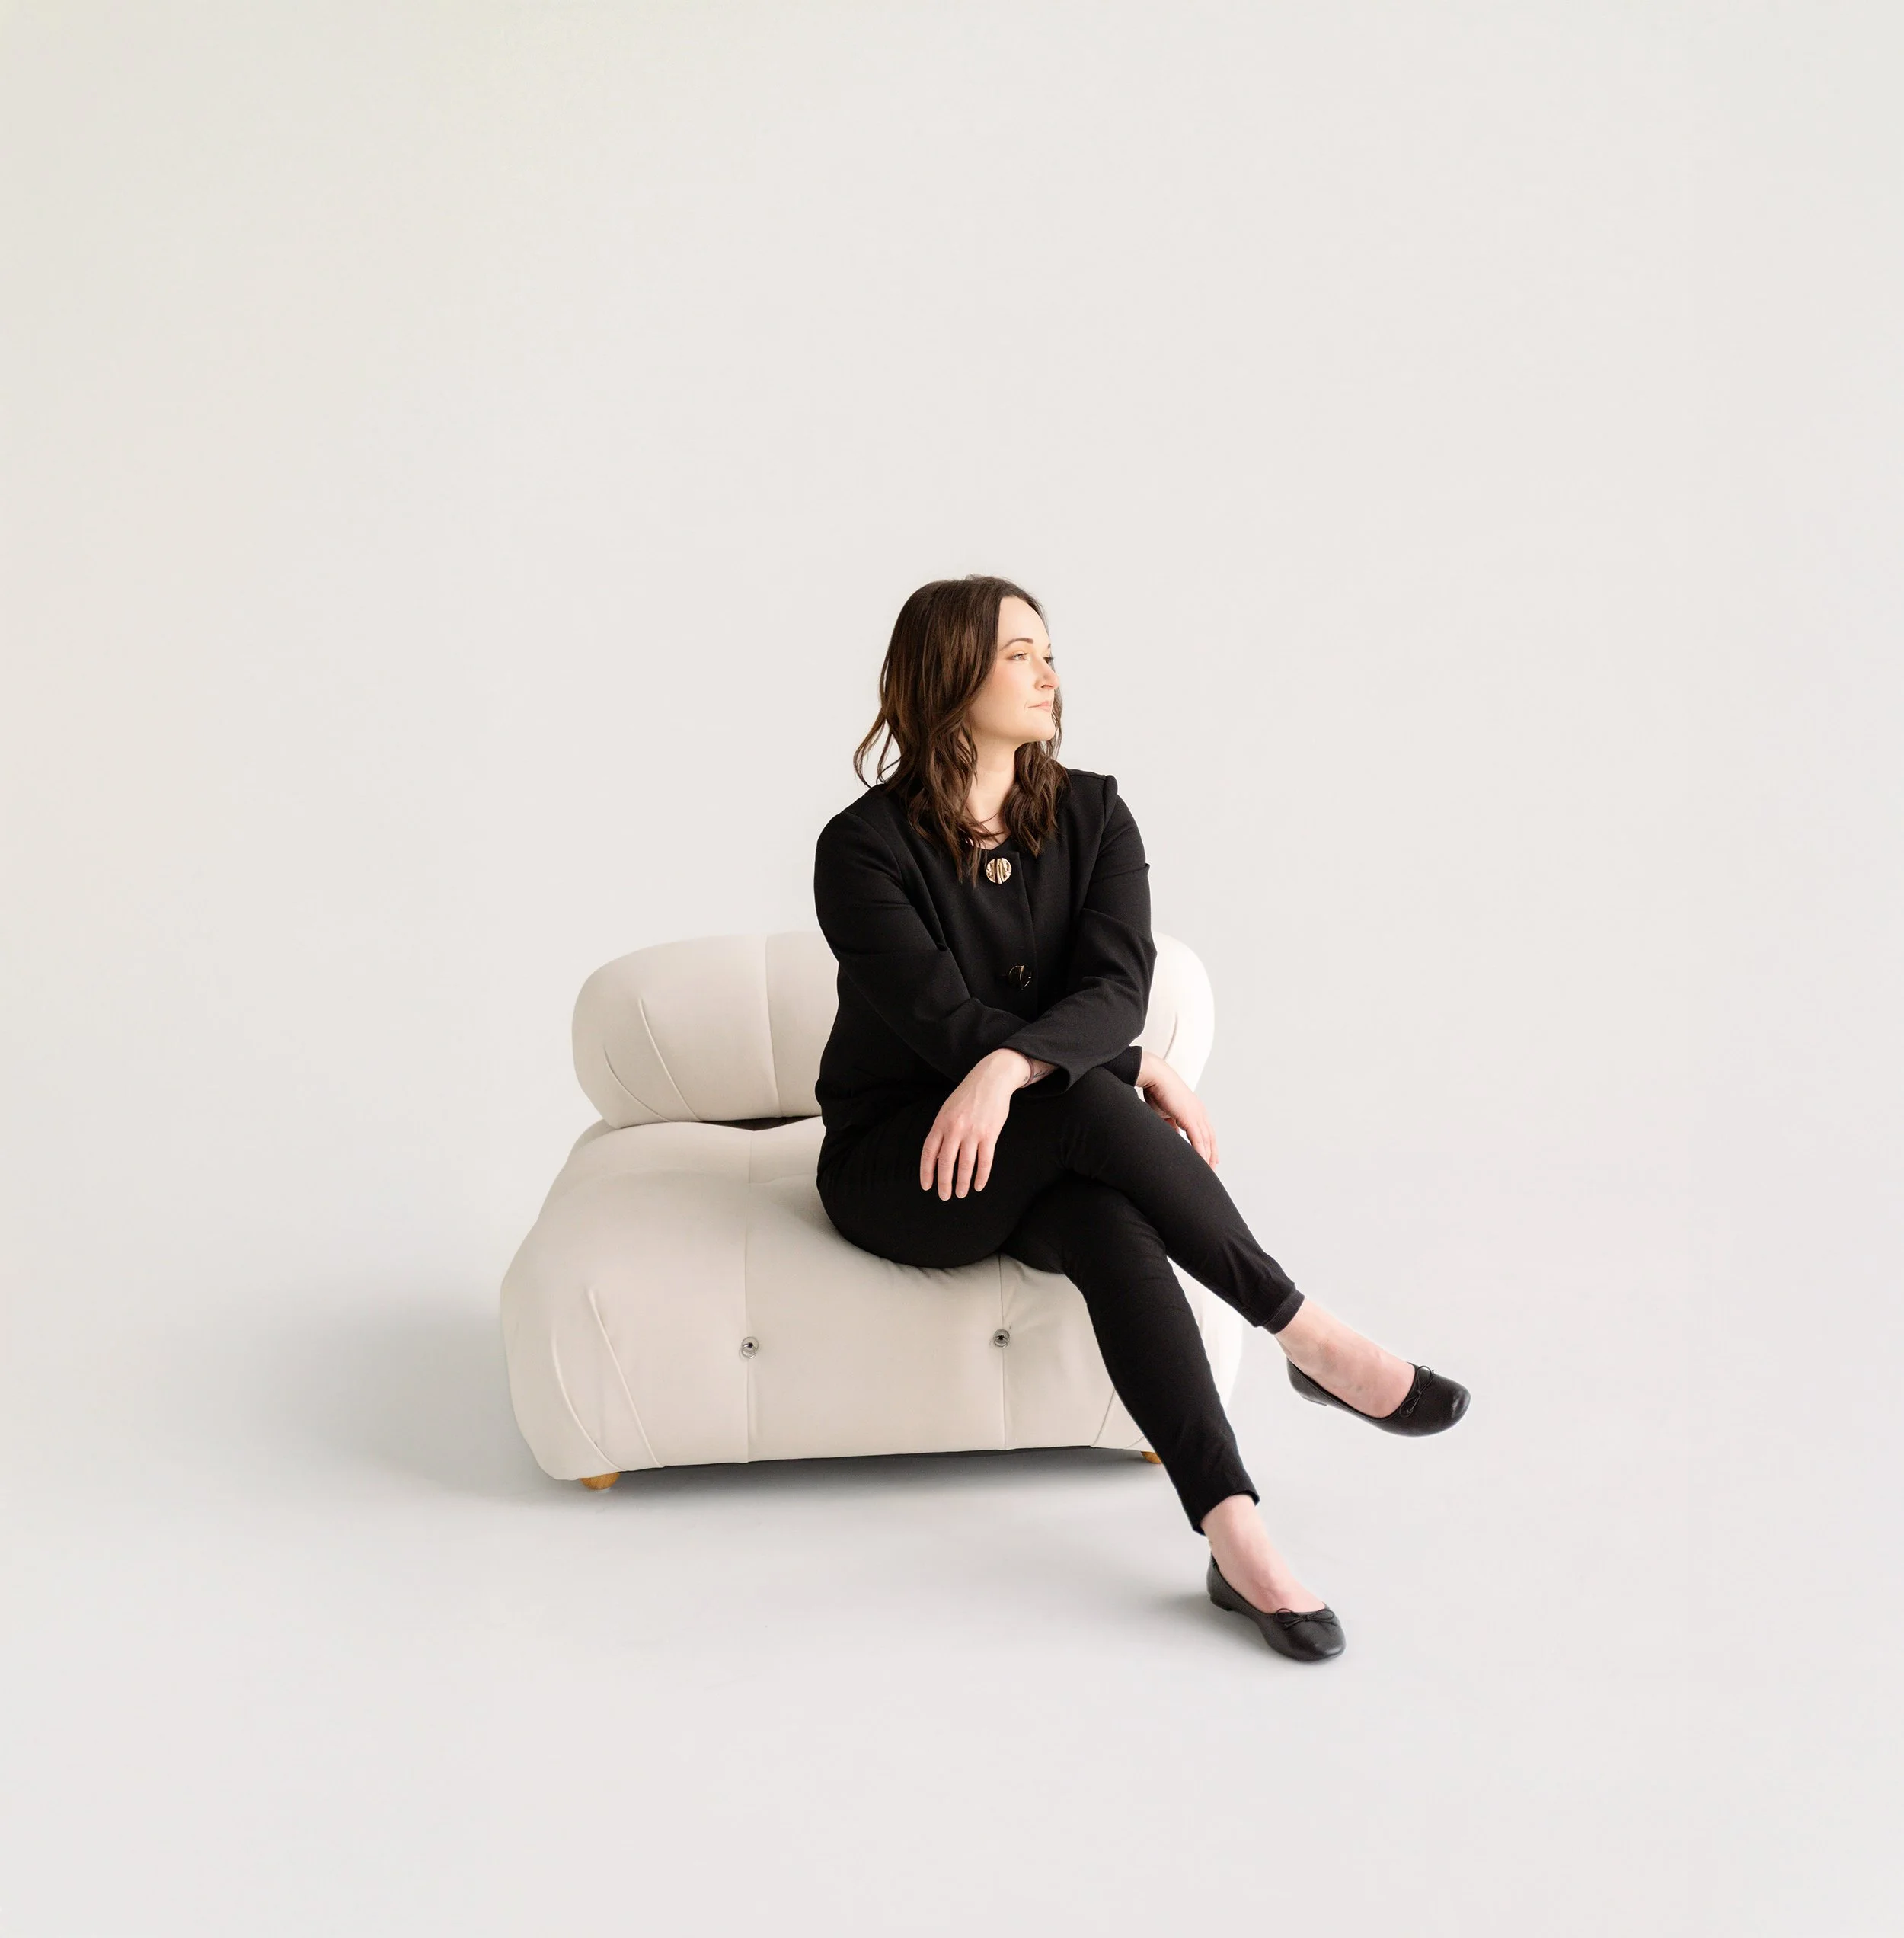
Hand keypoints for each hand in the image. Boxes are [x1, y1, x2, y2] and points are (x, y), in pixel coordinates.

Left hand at [920, 1048, 1043, 1198]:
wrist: (991, 1079)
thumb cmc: (968, 1095)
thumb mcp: (948, 1109)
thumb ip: (942, 1131)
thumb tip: (939, 1156)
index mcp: (941, 1122)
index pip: (929, 1152)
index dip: (926, 1171)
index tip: (927, 1186)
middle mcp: (954, 1129)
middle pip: (945, 1162)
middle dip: (944, 1183)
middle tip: (944, 1196)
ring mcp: (972, 1132)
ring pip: (965, 1165)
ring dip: (962, 1183)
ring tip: (961, 1194)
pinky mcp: (989, 1134)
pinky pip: (985, 1161)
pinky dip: (981, 1176)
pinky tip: (978, 1185)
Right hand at [1137, 1050, 1218, 1167]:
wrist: (1155, 1077)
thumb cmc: (1158, 1090)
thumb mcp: (1165, 1112)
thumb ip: (1171, 1124)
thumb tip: (1171, 1135)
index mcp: (1195, 1110)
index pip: (1206, 1132)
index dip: (1210, 1146)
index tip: (1211, 1158)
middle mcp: (1199, 1112)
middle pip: (1210, 1138)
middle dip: (1212, 1155)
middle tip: (1212, 1169)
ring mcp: (1196, 1115)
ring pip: (1206, 1141)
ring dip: (1208, 1157)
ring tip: (1207, 1171)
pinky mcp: (1190, 1117)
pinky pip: (1198, 1139)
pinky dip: (1200, 1152)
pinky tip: (1201, 1162)